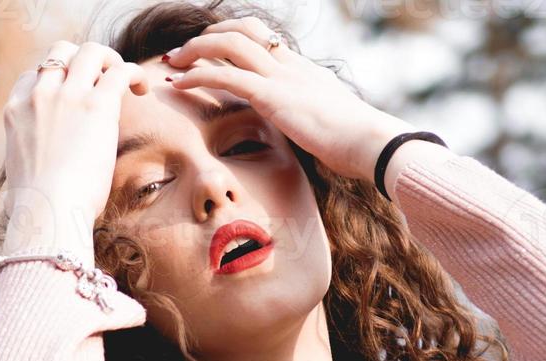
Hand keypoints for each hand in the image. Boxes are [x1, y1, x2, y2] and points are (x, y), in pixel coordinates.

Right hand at [1, 40, 148, 259]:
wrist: (47, 212)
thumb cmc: (35, 209)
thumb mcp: (19, 180)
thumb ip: (25, 168)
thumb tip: (21, 195)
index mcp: (16, 112)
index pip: (34, 75)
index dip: (58, 79)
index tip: (75, 95)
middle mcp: (38, 96)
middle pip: (61, 52)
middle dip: (83, 60)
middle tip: (102, 80)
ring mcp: (66, 96)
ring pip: (91, 52)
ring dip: (110, 60)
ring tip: (125, 80)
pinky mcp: (96, 105)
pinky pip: (119, 71)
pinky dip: (133, 72)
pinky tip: (142, 88)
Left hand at [163, 17, 413, 184]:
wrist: (372, 144)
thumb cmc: (359, 146)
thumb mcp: (333, 127)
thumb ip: (315, 124)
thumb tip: (313, 139)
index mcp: (305, 71)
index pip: (264, 39)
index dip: (234, 38)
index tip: (211, 51)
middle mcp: (291, 66)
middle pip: (243, 30)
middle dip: (208, 37)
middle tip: (182, 53)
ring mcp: (282, 77)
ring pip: (229, 44)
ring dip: (195, 49)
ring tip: (173, 62)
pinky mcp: (273, 96)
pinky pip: (225, 77)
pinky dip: (197, 76)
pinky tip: (178, 84)